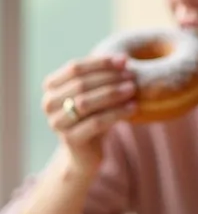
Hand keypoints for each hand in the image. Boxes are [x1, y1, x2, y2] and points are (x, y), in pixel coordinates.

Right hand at [42, 54, 136, 175]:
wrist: (84, 154)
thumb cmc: (92, 117)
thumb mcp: (95, 94)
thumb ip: (102, 77)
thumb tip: (123, 59)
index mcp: (51, 87)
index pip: (74, 68)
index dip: (100, 63)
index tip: (124, 60)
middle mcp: (49, 104)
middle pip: (80, 84)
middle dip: (108, 78)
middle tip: (131, 76)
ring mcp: (57, 123)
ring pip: (86, 103)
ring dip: (112, 94)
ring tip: (133, 89)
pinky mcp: (70, 140)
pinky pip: (96, 123)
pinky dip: (116, 113)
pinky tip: (133, 108)